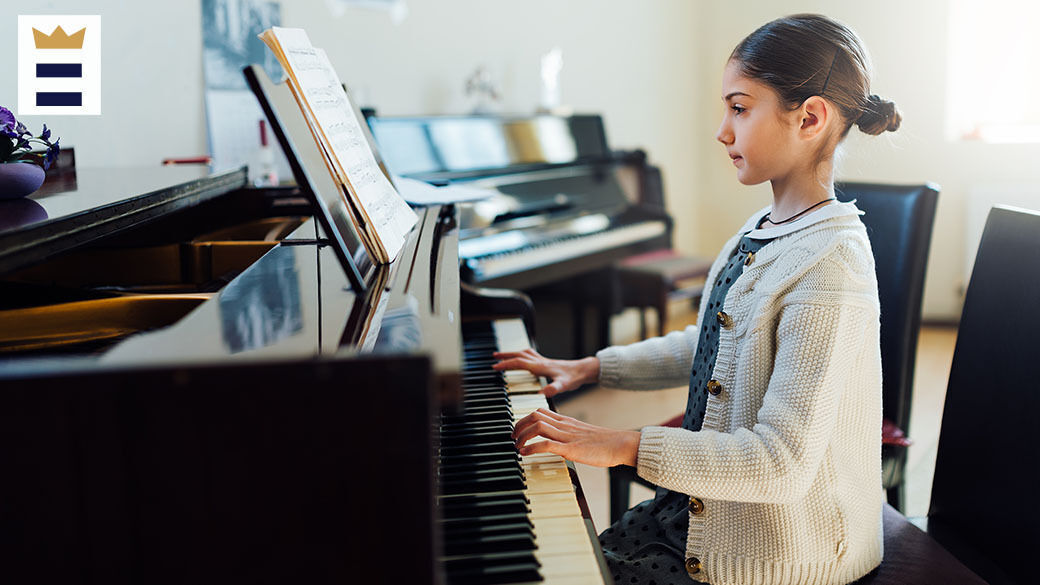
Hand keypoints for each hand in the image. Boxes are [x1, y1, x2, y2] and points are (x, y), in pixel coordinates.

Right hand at [491, 349, 598, 396]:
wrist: (584, 370)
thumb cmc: (574, 378)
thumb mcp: (564, 385)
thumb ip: (553, 388)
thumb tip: (542, 393)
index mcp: (541, 366)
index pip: (519, 362)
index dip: (506, 364)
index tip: (495, 366)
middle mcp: (540, 362)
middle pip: (519, 355)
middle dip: (505, 356)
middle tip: (493, 357)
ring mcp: (543, 361)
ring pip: (524, 353)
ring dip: (512, 353)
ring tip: (502, 355)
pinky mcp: (546, 362)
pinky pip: (530, 356)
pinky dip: (521, 355)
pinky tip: (521, 359)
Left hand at [513, 408, 639, 467]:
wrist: (620, 444)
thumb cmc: (604, 443)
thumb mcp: (581, 435)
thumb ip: (567, 436)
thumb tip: (554, 444)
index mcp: (567, 421)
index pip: (540, 411)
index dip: (524, 419)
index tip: (518, 430)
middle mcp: (564, 425)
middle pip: (534, 415)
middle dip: (519, 425)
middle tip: (513, 437)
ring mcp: (567, 436)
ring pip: (537, 426)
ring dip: (522, 436)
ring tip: (517, 446)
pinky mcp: (571, 449)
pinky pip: (546, 444)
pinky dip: (531, 448)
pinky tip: (525, 454)